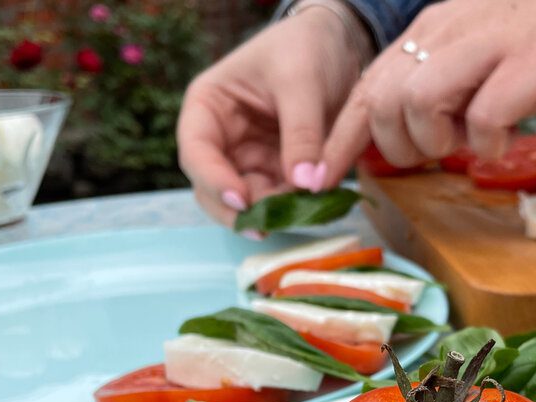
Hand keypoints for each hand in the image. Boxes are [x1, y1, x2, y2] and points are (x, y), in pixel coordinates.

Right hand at [177, 7, 366, 226]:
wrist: (339, 43)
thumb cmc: (305, 47)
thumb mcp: (302, 82)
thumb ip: (302, 132)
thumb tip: (306, 185)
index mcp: (208, 108)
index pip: (196, 152)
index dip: (213, 180)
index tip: (240, 200)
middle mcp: (222, 140)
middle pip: (214, 189)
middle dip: (241, 209)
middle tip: (269, 225)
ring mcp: (250, 160)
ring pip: (248, 203)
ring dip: (271, 213)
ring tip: (302, 213)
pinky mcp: (279, 173)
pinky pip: (280, 200)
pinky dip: (294, 209)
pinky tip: (315, 210)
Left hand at [320, 0, 535, 180]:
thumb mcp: (476, 56)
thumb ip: (437, 84)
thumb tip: (399, 135)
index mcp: (431, 33)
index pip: (368, 87)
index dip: (340, 138)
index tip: (320, 178)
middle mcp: (450, 32)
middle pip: (385, 98)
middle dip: (396, 145)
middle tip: (434, 153)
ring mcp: (491, 45)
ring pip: (421, 101)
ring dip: (436, 140)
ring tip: (467, 144)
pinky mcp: (533, 64)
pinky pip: (486, 115)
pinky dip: (488, 142)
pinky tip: (506, 142)